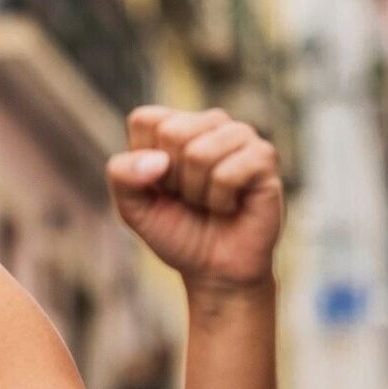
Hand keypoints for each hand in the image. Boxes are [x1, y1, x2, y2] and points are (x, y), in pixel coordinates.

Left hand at [107, 106, 283, 291]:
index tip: (160, 185)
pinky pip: (227, 174)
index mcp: (175, 124)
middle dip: (172, 179)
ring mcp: (240, 136)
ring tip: (209, 202)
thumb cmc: (176, 231)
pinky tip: (230, 206)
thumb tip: (158, 160)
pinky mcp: (265, 156)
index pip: (145, 119)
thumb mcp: (132, 206)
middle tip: (188, 197)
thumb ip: (122, 174)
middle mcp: (210, 123)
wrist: (215, 268)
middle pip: (172, 132)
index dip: (144, 163)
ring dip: (197, 192)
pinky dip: (220, 201)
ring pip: (199, 153)